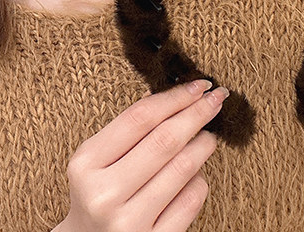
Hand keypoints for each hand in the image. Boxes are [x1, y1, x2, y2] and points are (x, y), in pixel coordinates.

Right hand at [56, 79, 226, 231]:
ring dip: (203, 145)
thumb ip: (127, 132)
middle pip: (164, 140)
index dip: (173, 98)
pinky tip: (197, 173)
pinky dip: (199, 181)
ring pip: (182, 170)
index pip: (139, 118)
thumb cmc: (96, 193)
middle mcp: (105, 194)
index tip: (197, 85)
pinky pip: (189, 202)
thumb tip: (175, 97)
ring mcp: (129, 223)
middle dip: (196, 114)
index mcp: (87, 164)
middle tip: (216, 99)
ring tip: (209, 135)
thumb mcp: (96, 160)